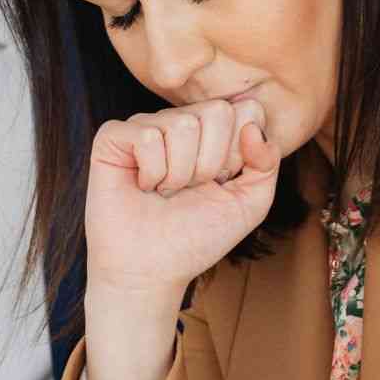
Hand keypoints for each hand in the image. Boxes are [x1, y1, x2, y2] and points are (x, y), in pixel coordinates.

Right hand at [84, 99, 278, 296]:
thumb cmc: (196, 238)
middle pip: (217, 110)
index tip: (223, 182)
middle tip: (192, 187)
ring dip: (179, 173)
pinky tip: (142, 186)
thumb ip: (266, 164)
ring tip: (165, 191)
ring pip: (182, 124)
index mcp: (213, 132)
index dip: (239, 152)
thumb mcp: (248, 205)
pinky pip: (148, 136)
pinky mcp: (113, 136)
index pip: (248, 110)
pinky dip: (152, 171)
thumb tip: (253, 125)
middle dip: (212, 162)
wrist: (151, 269)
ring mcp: (146, 125)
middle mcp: (181, 122)